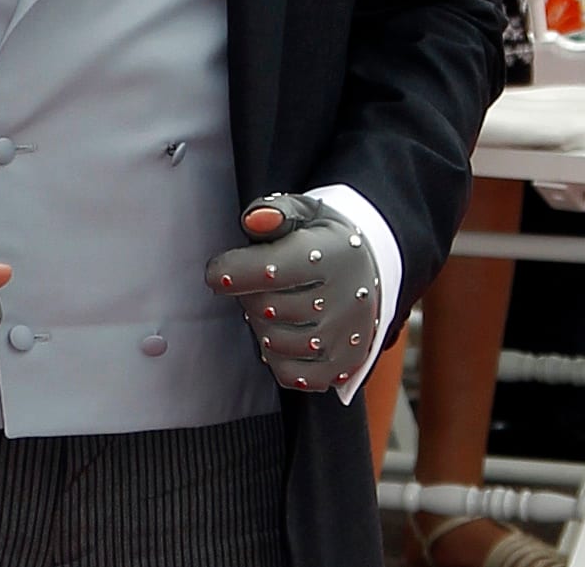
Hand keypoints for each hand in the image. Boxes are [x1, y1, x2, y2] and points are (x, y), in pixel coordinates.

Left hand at [205, 193, 380, 392]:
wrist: (367, 273)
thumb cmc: (323, 240)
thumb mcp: (305, 212)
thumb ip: (275, 211)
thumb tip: (254, 221)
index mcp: (334, 254)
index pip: (269, 269)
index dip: (231, 271)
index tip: (217, 271)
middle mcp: (346, 298)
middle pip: (265, 307)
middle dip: (247, 293)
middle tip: (255, 282)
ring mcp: (345, 338)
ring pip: (273, 342)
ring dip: (260, 323)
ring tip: (272, 304)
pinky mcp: (342, 368)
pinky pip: (289, 374)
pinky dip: (275, 356)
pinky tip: (283, 332)